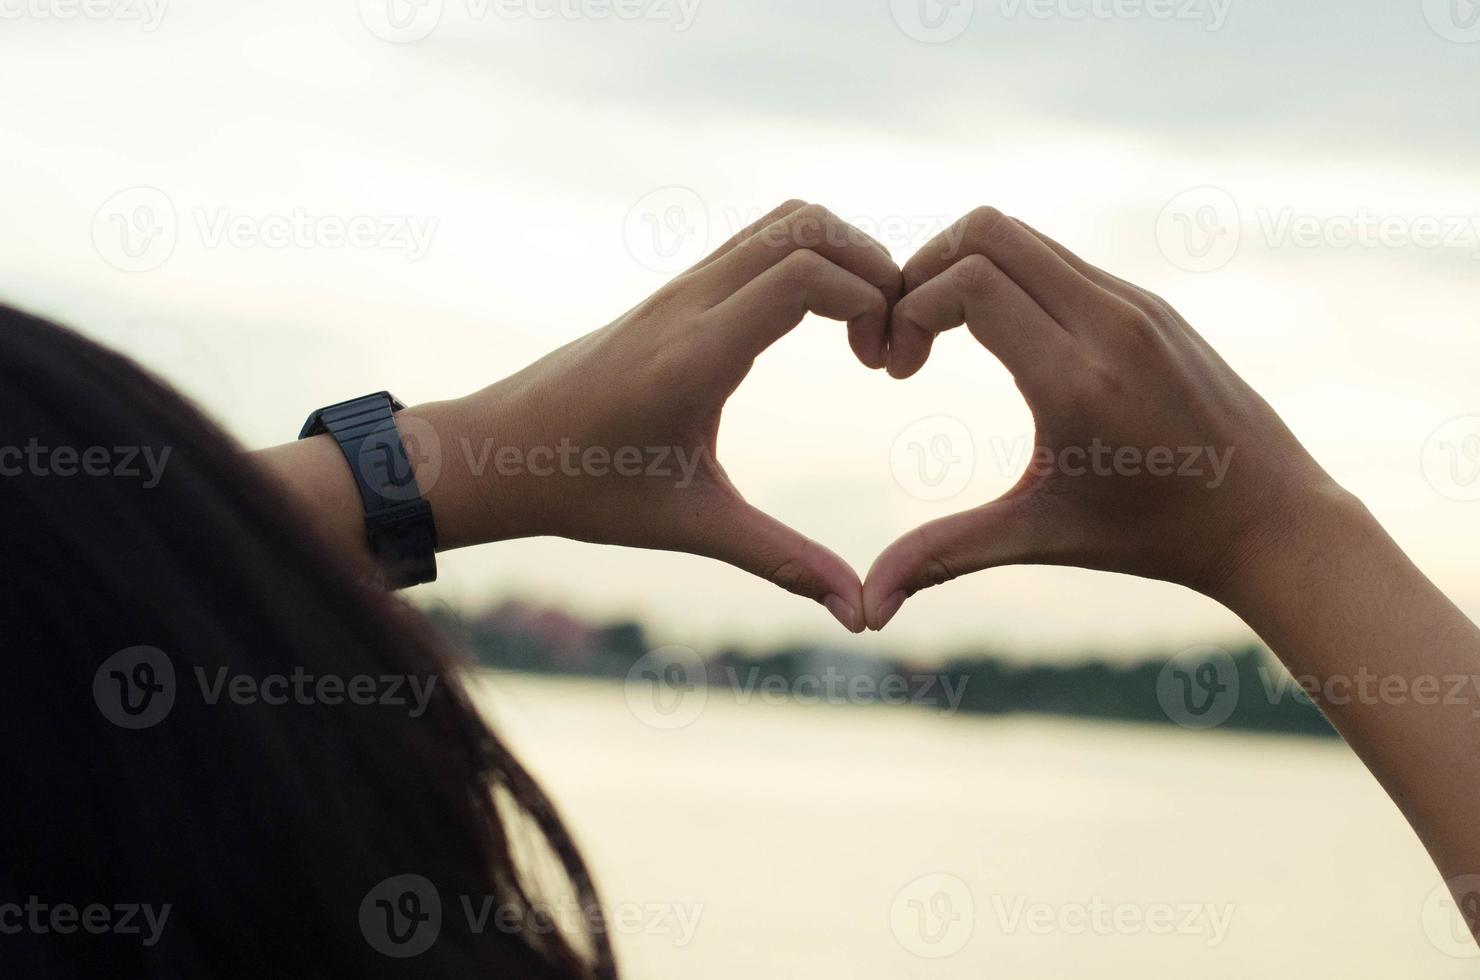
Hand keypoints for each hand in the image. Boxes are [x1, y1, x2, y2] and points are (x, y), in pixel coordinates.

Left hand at [421, 200, 902, 631]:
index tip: (883, 365)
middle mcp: (689, 303)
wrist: (499, 451)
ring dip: (841, 254)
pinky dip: (808, 258)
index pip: (805, 274)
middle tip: (887, 338)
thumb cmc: (587, 491)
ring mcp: (680, 287)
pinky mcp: (675, 290)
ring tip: (863, 328)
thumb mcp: (694, 526)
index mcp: (696, 355)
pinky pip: (757, 241)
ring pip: (782, 220)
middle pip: (806, 224)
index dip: (870, 299)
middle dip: (872, 263)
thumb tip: (860, 616)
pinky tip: (819, 325)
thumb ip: (785, 563)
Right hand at [863, 207, 1339, 629]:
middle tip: (905, 339)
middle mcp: (1110, 323)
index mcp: (1076, 379)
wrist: (1270, 519)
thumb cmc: (1152, 537)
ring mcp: (1136, 303)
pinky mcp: (1148, 302)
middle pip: (985, 231)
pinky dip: (1006, 276)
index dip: (906, 310)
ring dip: (962, 269)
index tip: (895, 371)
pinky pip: (1057, 258)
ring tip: (941, 336)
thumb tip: (868, 610)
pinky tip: (996, 337)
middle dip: (921, 272)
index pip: (967, 282)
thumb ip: (943, 556)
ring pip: (1021, 234)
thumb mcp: (1039, 537)